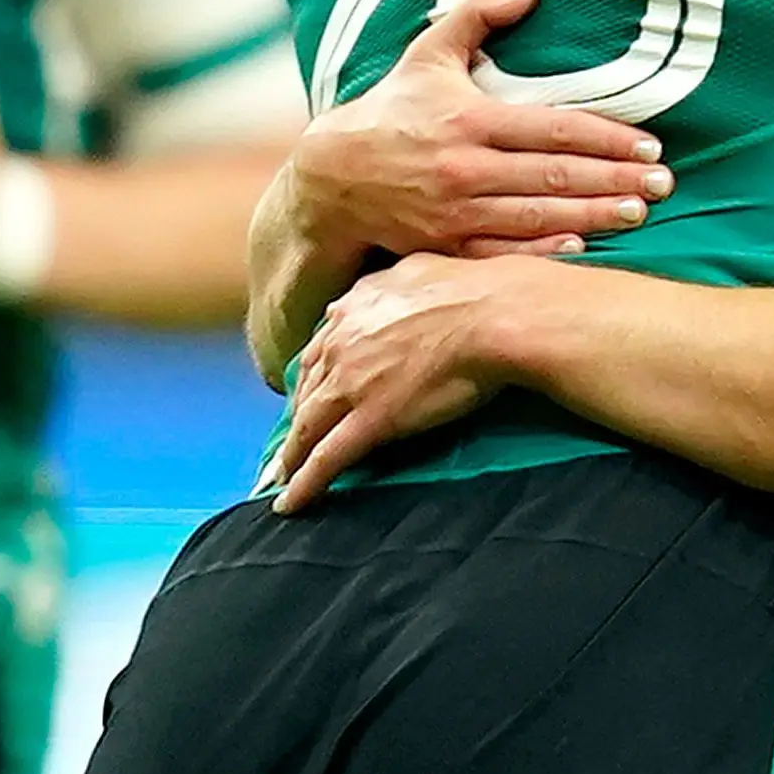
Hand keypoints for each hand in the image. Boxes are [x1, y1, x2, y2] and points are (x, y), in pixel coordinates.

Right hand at [244, 0, 669, 384]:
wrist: (330, 179)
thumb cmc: (390, 111)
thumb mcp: (427, 55)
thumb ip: (475, 16)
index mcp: (469, 118)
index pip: (554, 129)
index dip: (607, 138)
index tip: (649, 145)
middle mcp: (465, 167)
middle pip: (556, 176)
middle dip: (615, 181)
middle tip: (663, 185)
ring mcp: (455, 212)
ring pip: (538, 216)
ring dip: (594, 215)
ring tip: (639, 213)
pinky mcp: (444, 246)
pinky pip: (503, 252)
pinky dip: (543, 251)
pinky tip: (583, 247)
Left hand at [260, 254, 543, 508]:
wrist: (493, 314)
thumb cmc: (474, 289)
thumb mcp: (419, 270)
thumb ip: (395, 283)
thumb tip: (395, 286)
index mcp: (354, 306)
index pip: (322, 347)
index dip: (314, 375)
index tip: (311, 391)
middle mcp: (341, 343)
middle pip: (308, 388)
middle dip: (298, 416)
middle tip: (292, 439)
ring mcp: (350, 384)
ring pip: (308, 426)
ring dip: (291, 455)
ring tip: (281, 477)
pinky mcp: (368, 421)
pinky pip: (327, 458)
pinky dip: (304, 484)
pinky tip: (290, 504)